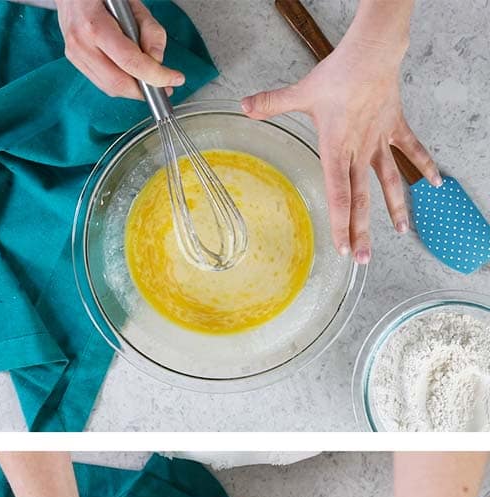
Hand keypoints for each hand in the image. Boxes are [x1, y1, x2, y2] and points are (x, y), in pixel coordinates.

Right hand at [54, 0, 183, 100]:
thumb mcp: (133, 3)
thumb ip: (150, 30)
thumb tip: (157, 60)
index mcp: (96, 26)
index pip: (130, 62)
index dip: (155, 75)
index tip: (173, 80)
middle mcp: (81, 44)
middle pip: (118, 82)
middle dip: (145, 90)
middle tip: (164, 87)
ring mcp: (75, 55)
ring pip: (109, 87)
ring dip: (133, 90)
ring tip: (151, 83)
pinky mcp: (75, 61)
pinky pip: (101, 82)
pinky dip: (120, 84)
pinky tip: (132, 77)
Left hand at [242, 20, 438, 262]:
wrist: (372, 54)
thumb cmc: (336, 75)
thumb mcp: (300, 93)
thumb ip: (271, 104)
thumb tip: (243, 106)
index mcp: (336, 149)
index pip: (337, 194)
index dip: (339, 223)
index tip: (343, 247)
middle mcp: (359, 151)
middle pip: (361, 199)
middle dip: (362, 231)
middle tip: (363, 259)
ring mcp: (379, 141)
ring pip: (388, 181)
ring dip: (394, 208)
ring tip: (399, 232)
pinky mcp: (394, 128)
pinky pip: (411, 150)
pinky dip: (425, 164)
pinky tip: (436, 182)